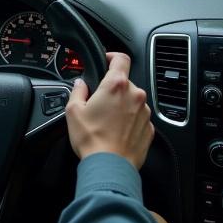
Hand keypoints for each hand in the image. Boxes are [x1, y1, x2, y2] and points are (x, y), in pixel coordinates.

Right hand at [65, 52, 153, 169]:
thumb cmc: (92, 139)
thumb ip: (77, 91)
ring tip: (106, 120)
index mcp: (116, 85)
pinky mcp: (149, 128)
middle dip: (112, 88)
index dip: (112, 56)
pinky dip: (128, 120)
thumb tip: (80, 84)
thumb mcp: (73, 111)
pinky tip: (115, 131)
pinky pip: (138, 117)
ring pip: (132, 100)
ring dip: (121, 105)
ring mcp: (144, 112)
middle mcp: (134, 95)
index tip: (107, 60)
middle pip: (125, 82)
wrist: (110, 166)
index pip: (121, 58)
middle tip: (98, 101)